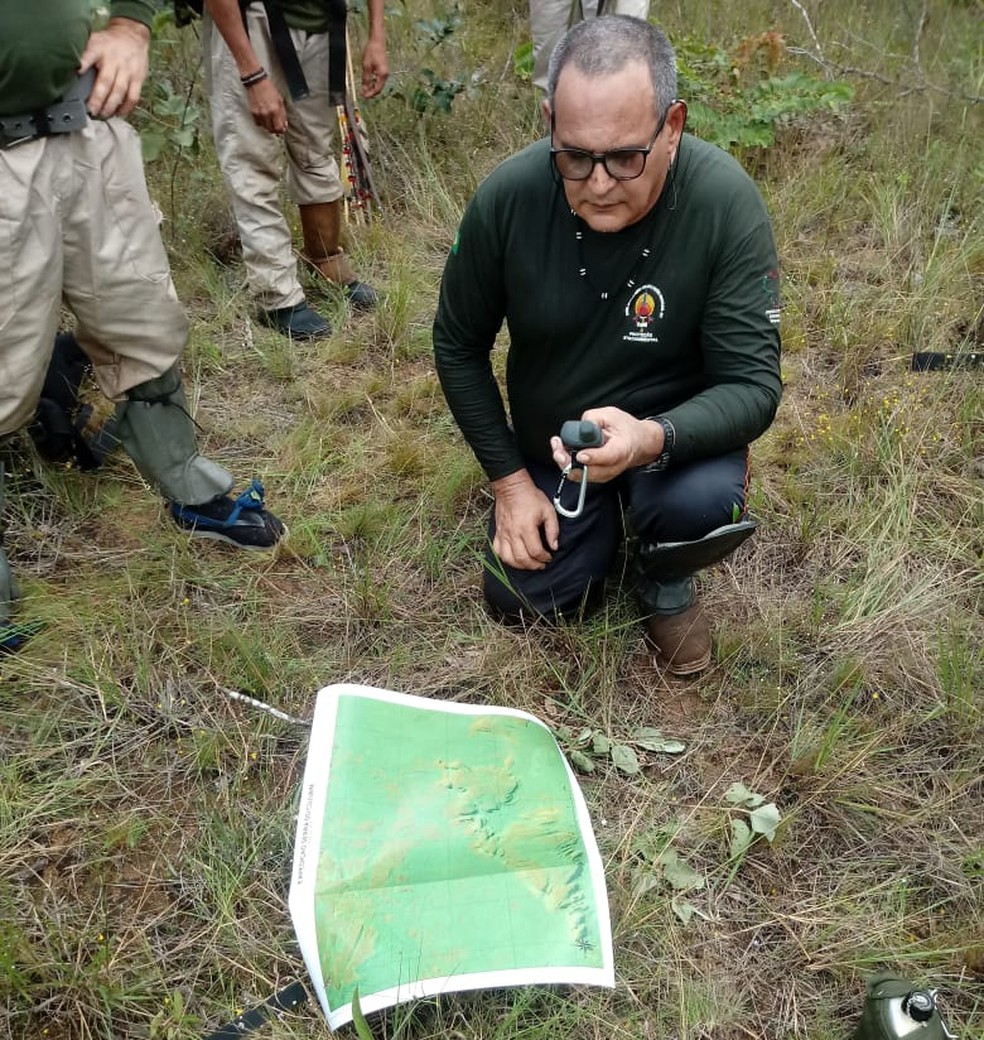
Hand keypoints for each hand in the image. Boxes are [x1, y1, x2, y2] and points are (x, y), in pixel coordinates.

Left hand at [79, 18, 149, 118]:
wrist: (131, 37)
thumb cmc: (108, 43)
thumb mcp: (93, 41)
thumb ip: (82, 54)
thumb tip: (68, 70)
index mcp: (99, 49)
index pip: (89, 56)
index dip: (83, 64)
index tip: (77, 72)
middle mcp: (114, 61)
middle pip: (106, 82)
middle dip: (98, 99)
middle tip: (91, 111)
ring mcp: (127, 71)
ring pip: (120, 92)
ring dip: (111, 106)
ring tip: (103, 115)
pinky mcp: (138, 79)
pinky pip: (133, 97)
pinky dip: (126, 108)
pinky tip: (118, 113)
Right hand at [245, 78, 287, 133]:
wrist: (256, 82)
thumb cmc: (269, 89)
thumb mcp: (280, 100)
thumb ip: (282, 114)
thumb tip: (284, 125)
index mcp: (275, 110)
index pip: (279, 128)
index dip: (282, 130)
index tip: (282, 129)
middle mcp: (267, 114)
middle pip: (272, 130)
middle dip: (275, 129)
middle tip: (277, 125)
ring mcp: (259, 114)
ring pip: (265, 128)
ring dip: (268, 126)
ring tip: (270, 120)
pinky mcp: (253, 113)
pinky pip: (258, 123)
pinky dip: (262, 122)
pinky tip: (264, 117)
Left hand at [361, 39, 388, 97]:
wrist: (378, 41)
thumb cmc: (372, 51)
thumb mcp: (366, 66)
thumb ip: (366, 79)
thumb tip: (364, 89)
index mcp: (382, 75)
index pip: (377, 89)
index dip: (370, 94)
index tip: (363, 96)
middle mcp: (385, 75)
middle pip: (379, 88)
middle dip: (371, 92)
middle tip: (363, 94)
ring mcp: (385, 72)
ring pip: (379, 84)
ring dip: (372, 88)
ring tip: (364, 89)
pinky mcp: (383, 69)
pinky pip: (379, 80)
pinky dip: (374, 82)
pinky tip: (368, 82)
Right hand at [491, 471, 558, 570]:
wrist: (512, 488)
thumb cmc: (530, 498)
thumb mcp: (548, 510)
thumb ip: (553, 530)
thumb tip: (554, 546)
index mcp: (527, 527)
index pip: (535, 551)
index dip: (544, 558)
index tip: (549, 556)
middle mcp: (513, 533)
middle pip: (522, 559)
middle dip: (534, 565)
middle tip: (541, 564)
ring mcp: (504, 534)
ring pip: (509, 559)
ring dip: (520, 566)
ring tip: (529, 564)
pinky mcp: (498, 533)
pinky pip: (498, 552)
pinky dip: (506, 559)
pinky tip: (514, 558)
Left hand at [549, 406, 663, 482]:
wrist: (638, 443)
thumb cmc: (625, 428)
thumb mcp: (610, 414)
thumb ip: (593, 419)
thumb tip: (579, 427)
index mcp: (621, 449)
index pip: (607, 457)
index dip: (593, 457)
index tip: (580, 455)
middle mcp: (613, 466)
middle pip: (589, 472)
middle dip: (570, 463)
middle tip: (558, 449)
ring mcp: (605, 474)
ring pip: (580, 476)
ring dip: (565, 463)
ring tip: (558, 446)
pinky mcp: (597, 477)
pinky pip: (579, 474)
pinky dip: (568, 464)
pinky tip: (563, 451)